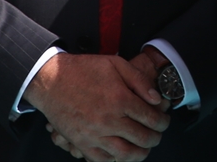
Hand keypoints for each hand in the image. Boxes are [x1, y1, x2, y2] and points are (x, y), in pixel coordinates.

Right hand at [28, 52, 168, 161]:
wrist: (51, 79)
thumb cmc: (83, 70)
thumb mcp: (116, 64)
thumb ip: (140, 81)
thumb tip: (157, 99)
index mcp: (120, 99)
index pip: (151, 118)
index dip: (163, 122)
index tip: (165, 122)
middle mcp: (109, 120)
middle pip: (141, 138)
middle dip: (155, 139)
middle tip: (158, 135)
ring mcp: (94, 134)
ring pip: (124, 154)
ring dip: (139, 154)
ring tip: (144, 149)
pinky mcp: (81, 143)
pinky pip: (101, 160)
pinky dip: (115, 160)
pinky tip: (121, 155)